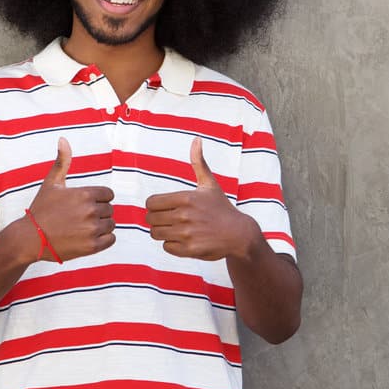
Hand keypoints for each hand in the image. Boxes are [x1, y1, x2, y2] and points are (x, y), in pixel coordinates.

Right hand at [26, 137, 115, 261]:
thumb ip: (62, 161)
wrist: (30, 238)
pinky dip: (104, 239)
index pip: (108, 194)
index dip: (98, 198)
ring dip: (101, 226)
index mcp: (84, 194)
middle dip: (99, 212)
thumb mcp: (51, 183)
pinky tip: (89, 237)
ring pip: (111, 224)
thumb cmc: (41, 209)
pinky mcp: (92, 246)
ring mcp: (92, 229)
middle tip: (81, 217)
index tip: (84, 204)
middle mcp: (90, 211)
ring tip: (84, 227)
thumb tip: (63, 139)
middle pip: (110, 209)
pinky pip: (111, 239)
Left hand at [144, 137, 257, 260]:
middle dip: (157, 219)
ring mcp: (186, 233)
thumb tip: (197, 138)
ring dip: (163, 232)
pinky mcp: (189, 250)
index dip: (155, 206)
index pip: (151, 203)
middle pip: (150, 219)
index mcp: (185, 197)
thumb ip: (198, 162)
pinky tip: (183, 239)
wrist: (239, 234)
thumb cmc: (221, 207)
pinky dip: (171, 245)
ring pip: (155, 233)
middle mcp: (184, 215)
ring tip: (175, 229)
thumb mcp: (209, 184)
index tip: (165, 208)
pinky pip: (166, 247)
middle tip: (169, 219)